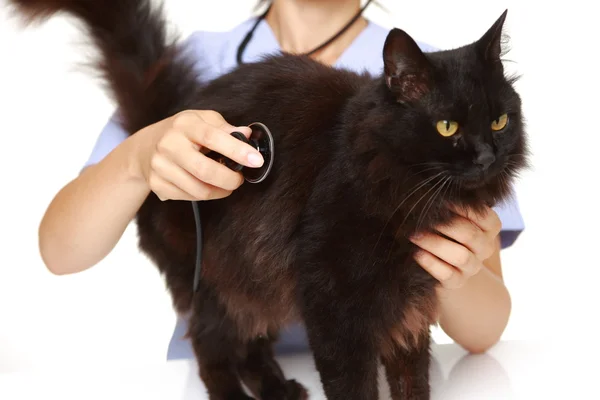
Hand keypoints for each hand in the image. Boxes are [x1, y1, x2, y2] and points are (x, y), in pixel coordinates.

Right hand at [131, 110, 263, 200]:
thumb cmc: (182, 132)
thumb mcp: (202, 120)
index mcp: (184, 125)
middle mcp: (169, 145)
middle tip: (239, 179)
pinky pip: (189, 198)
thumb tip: (247, 134)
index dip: (238, 150)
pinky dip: (205, 195)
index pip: (213, 137)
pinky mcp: (157, 184)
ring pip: (199, 190)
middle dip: (230, 179)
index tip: (256, 160)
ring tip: (226, 183)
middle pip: (205, 171)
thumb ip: (225, 128)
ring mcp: (160, 166)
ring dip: (220, 191)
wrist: (144, 148)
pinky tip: (207, 186)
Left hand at [410, 206, 501, 289]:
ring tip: (413, 235)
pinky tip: (417, 253)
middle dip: (444, 225)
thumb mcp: (454, 215)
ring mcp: (472, 267)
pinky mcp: (457, 282)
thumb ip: (451, 206)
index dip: (462, 207)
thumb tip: (431, 192)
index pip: (483, 217)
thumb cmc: (446, 229)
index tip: (439, 199)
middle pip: (470, 235)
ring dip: (435, 244)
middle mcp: (485, 248)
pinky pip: (447, 274)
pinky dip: (431, 263)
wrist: (446, 263)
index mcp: (490, 228)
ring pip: (460, 256)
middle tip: (420, 217)